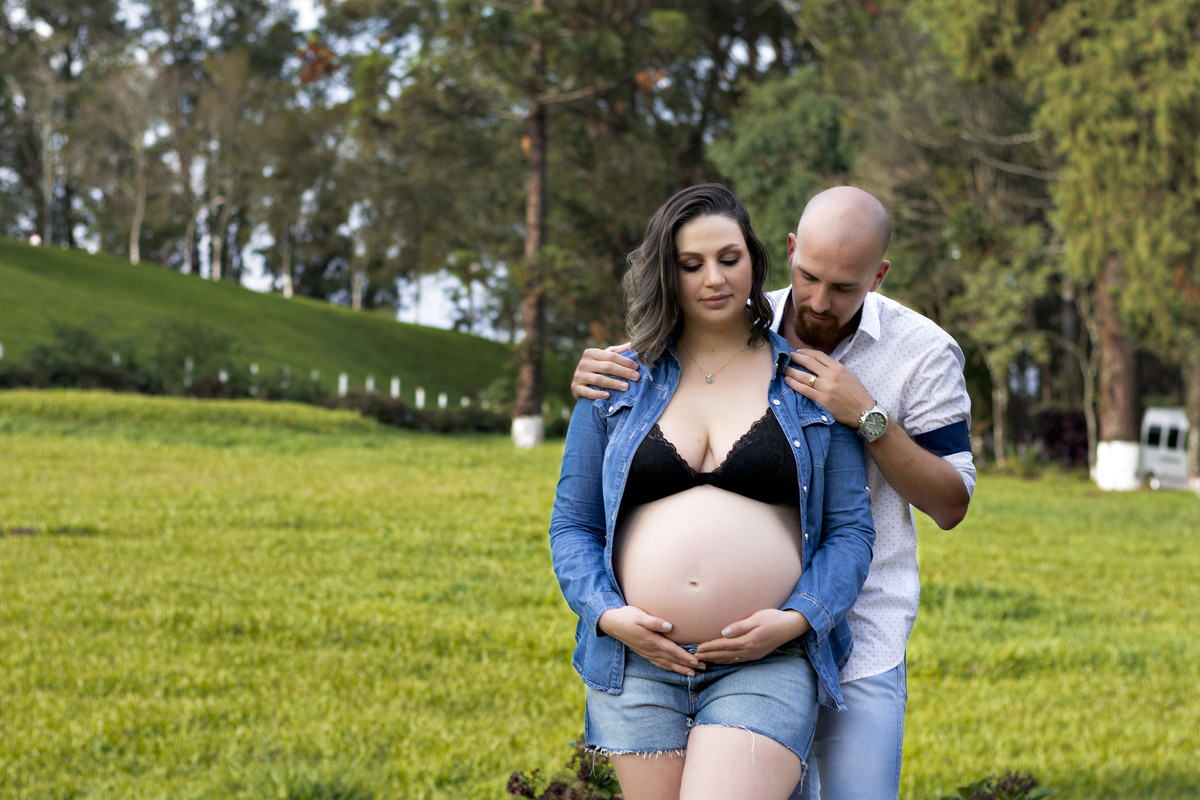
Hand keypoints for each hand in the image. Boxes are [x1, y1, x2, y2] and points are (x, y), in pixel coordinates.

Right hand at [570, 343, 637, 400]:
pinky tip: (608, 396)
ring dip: (613, 383)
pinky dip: (597, 394)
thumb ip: (619, 352)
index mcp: (591, 353)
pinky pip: (587, 392)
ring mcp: (578, 376)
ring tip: (626, 387)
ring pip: (598, 379)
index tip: (637, 367)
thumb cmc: (598, 369)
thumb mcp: (606, 358)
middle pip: (606, 367)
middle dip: (623, 372)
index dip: (625, 361)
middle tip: (636, 377)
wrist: (580, 384)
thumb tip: (634, 343)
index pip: (611, 356)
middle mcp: (583, 363)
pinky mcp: (576, 388)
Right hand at [598, 605, 703, 675]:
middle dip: (688, 665)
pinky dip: (668, 668)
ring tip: (693, 674)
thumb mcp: (639, 615)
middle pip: (672, 660)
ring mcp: (647, 652)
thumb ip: (654, 621)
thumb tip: (669, 626)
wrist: (611, 623)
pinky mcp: (644, 652)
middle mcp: (650, 649)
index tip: (697, 661)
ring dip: (680, 669)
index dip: (685, 657)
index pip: (672, 650)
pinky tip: (674, 669)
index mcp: (651, 640)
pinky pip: (659, 663)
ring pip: (666, 664)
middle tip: (704, 669)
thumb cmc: (627, 616)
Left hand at [693, 609, 810, 664]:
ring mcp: (753, 654)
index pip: (723, 645)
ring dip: (716, 659)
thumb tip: (722, 633)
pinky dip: (726, 660)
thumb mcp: (756, 618)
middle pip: (724, 654)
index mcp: (748, 641)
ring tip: (704, 660)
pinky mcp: (756, 654)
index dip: (709, 647)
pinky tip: (721, 660)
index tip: (697, 649)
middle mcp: (749, 651)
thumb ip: (739, 626)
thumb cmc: (773, 618)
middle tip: (694, 657)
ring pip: (730, 659)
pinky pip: (737, 660)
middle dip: (709, 655)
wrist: (790, 626)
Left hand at [784, 349, 874, 427]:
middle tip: (786, 357)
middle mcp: (831, 376)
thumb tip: (820, 364)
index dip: (806, 352)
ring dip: (791, 371)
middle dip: (795, 358)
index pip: (819, 355)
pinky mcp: (822, 400)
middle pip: (809, 363)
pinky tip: (787, 381)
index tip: (798, 351)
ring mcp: (826, 388)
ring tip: (782, 368)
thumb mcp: (849, 376)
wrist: (863, 411)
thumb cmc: (857, 394)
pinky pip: (804, 390)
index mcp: (839, 368)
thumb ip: (835, 369)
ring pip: (803, 376)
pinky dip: (794, 384)